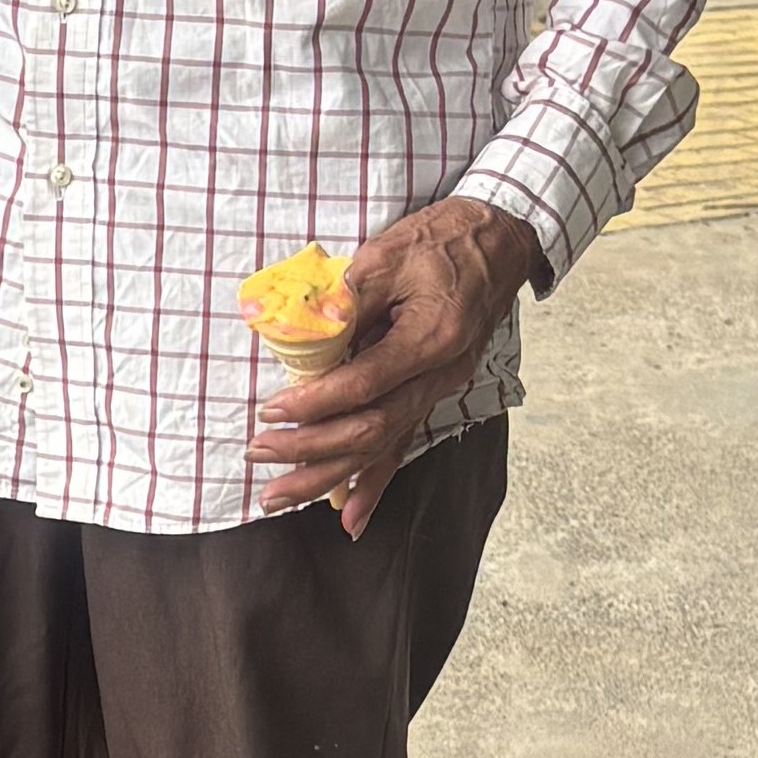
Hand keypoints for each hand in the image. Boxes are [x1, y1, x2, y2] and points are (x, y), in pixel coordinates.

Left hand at [248, 201, 544, 537]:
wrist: (499, 240)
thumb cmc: (443, 239)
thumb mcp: (390, 253)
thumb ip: (349, 297)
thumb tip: (305, 331)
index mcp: (431, 339)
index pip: (364, 385)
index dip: (315, 403)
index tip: (271, 410)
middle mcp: (439, 375)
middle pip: (372, 429)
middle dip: (310, 449)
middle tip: (258, 453)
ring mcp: (439, 388)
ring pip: (383, 446)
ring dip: (328, 476)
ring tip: (279, 497)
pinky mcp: (432, 392)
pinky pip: (402, 444)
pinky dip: (375, 484)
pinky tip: (350, 518)